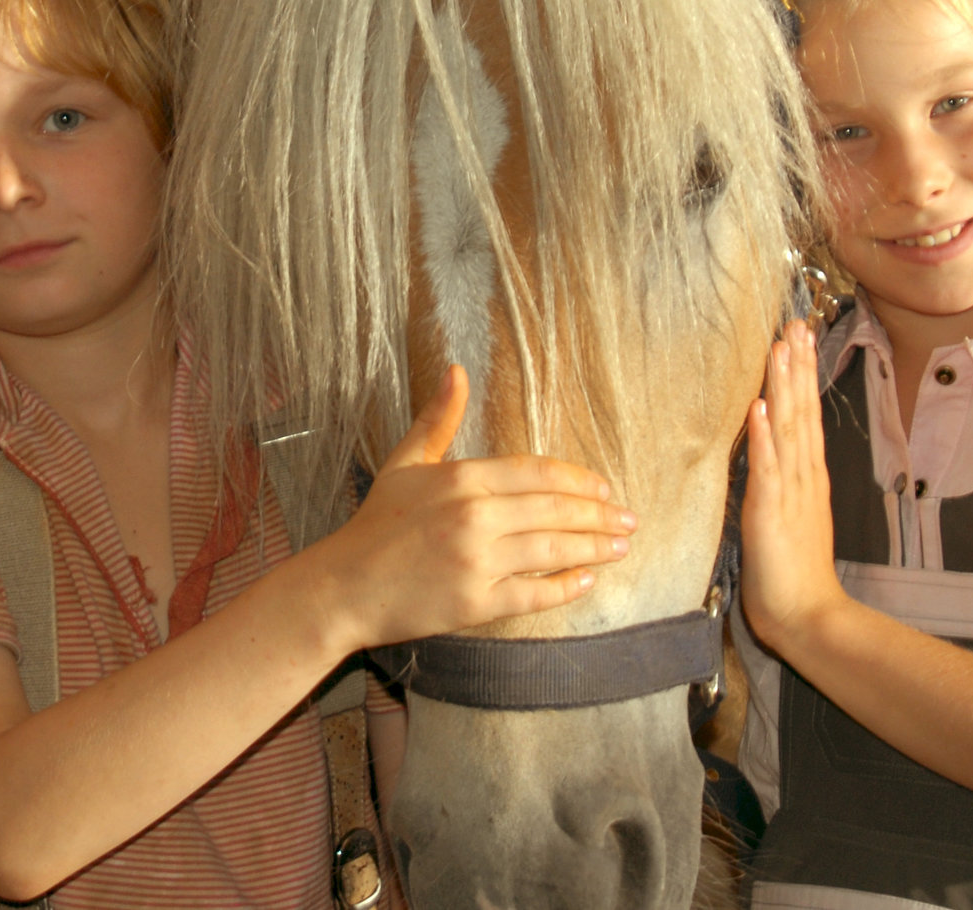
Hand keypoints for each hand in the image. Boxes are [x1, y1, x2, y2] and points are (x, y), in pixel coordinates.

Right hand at [308, 365, 635, 653]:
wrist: (343, 586)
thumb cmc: (376, 524)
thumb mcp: (405, 462)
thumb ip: (438, 418)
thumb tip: (457, 369)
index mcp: (462, 478)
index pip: (538, 473)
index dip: (579, 481)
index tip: (605, 489)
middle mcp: (475, 517)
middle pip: (555, 510)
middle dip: (599, 515)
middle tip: (629, 520)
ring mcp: (478, 562)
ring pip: (553, 551)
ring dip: (595, 548)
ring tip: (621, 547)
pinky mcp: (477, 603)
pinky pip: (535, 594)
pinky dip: (566, 587)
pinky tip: (587, 580)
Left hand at [741, 319, 848, 654]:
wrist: (808, 616)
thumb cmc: (793, 574)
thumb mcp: (789, 518)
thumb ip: (782, 485)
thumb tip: (770, 454)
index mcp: (806, 477)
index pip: (805, 416)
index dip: (802, 376)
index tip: (798, 339)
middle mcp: (803, 476)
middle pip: (802, 411)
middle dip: (798, 366)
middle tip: (796, 324)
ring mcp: (790, 491)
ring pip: (789, 428)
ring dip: (784, 386)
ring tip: (782, 347)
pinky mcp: (771, 510)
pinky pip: (767, 466)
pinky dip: (765, 435)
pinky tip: (762, 406)